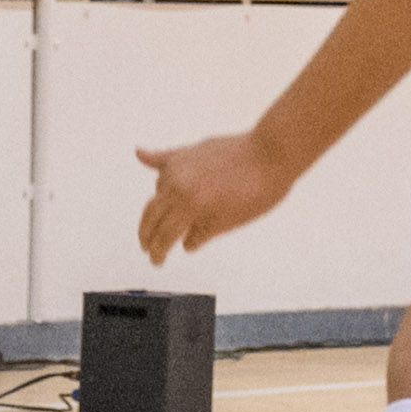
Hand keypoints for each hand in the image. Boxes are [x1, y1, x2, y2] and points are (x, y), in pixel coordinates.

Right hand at [138, 129, 298, 260]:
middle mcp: (179, 184)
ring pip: (158, 190)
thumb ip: (203, 233)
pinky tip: (139, 154)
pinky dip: (150, 158)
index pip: (164, 235)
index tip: (156, 260)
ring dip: (156, 207)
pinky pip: (164, 156)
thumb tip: (186, 244)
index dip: (158, 252)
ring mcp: (181, 165)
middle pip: (152, 214)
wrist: (271, 154)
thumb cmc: (258, 190)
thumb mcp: (230, 222)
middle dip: (147, 234)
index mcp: (191, 206)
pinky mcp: (189, 151)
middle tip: (147, 247)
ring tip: (159, 220)